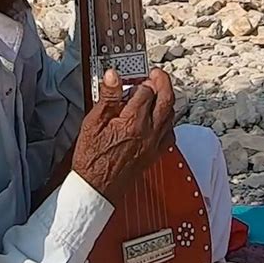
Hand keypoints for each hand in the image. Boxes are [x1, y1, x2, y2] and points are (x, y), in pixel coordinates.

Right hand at [72, 68, 174, 204]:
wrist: (96, 189)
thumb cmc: (91, 158)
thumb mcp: (93, 122)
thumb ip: (107, 97)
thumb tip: (113, 75)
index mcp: (133, 123)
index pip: (145, 91)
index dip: (139, 80)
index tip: (131, 76)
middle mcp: (149, 133)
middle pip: (166, 100)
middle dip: (163, 82)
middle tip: (155, 74)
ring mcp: (154, 145)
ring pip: (171, 115)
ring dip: (166, 99)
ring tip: (155, 91)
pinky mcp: (155, 154)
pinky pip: (170, 133)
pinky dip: (168, 120)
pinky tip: (158, 118)